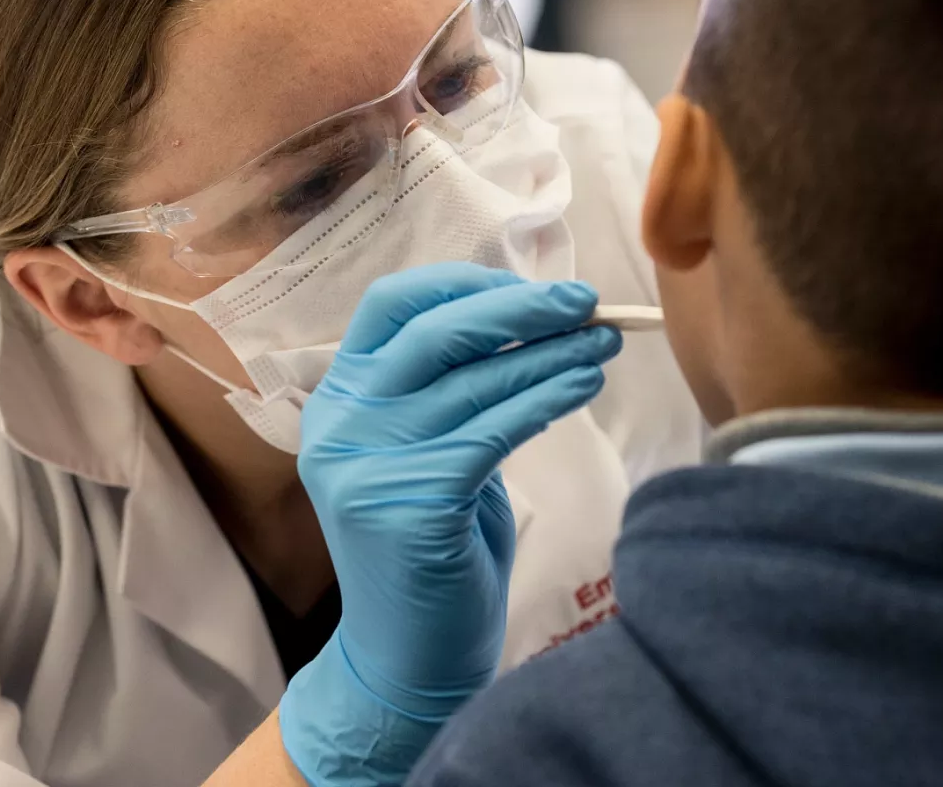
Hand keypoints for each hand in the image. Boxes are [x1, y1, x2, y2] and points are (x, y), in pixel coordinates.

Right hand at [278, 263, 621, 786]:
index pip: (391, 305)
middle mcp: (340, 424)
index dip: (464, 283)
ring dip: (550, 353)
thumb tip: (532, 320)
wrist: (405, 659)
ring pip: (475, 380)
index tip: (531, 286)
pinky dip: (546, 399)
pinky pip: (493, 430)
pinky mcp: (410, 503)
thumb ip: (453, 391)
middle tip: (586, 301)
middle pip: (433, 330)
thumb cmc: (432, 551)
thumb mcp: (427, 454)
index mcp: (337, 400)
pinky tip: (583, 385)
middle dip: (518, 308)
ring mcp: (368, 464)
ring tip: (604, 343)